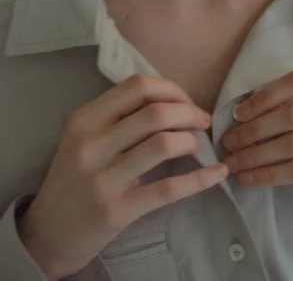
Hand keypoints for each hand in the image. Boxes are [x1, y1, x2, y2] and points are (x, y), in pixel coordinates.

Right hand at [18, 74, 227, 279]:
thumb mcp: (83, 138)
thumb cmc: (73, 179)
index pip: (138, 86)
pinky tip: (217, 173)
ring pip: (164, 144)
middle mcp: (92, 145)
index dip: (171, 88)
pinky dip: (200, 179)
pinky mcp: (117, 210)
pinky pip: (168, 189)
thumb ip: (117, 116)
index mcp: (85, 119)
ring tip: (200, 144)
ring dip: (192, 140)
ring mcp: (103, 179)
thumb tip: (172, 99)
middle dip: (190, 112)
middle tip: (202, 121)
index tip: (185, 100)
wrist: (45, 234)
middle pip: (156, 112)